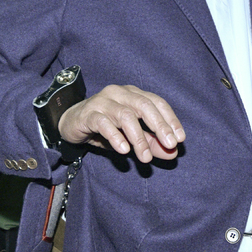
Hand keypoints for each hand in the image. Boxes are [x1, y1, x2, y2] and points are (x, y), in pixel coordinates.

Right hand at [58, 85, 184, 163]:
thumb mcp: (131, 137)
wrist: (72, 124)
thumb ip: (152, 143)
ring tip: (145, 158)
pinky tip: (124, 150)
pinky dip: (116, 136)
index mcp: (134, 94)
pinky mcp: (89, 113)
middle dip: (160, 126)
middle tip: (170, 144)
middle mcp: (120, 93)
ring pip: (125, 115)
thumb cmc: (106, 127)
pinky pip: (104, 123)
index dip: (170, 119)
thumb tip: (173, 153)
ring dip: (138, 138)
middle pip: (144, 105)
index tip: (180, 139)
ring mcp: (103, 101)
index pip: (157, 102)